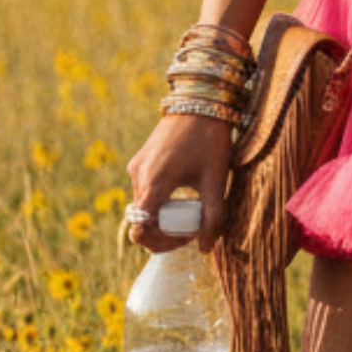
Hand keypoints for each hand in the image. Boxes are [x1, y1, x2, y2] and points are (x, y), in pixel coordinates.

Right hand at [125, 114, 234, 256]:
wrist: (200, 102)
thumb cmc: (209, 141)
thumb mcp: (215, 182)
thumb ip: (213, 218)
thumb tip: (207, 248)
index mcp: (154, 185)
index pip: (140, 231)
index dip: (159, 244)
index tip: (184, 240)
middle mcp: (139, 176)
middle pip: (142, 220)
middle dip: (164, 231)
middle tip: (192, 229)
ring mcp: (137, 166)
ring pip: (143, 204)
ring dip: (162, 215)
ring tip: (190, 209)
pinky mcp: (140, 159)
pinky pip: (144, 188)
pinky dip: (158, 199)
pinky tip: (181, 192)